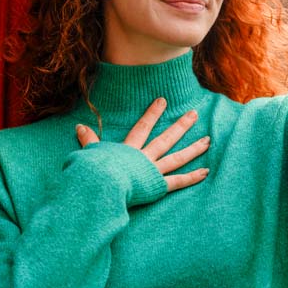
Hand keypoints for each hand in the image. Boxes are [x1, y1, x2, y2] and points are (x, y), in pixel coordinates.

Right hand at [75, 98, 209, 191]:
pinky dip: (192, 177)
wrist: (102, 186)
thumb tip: (79, 127)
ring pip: (177, 158)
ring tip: (208, 140)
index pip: (143, 127)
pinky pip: (178, 182)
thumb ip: (89, 141)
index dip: (153, 113)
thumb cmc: (94, 171)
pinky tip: (206, 171)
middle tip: (195, 114)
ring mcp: (153, 171)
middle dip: (181, 125)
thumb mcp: (90, 154)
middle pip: (166, 138)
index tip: (163, 101)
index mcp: (129, 149)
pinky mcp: (158, 187)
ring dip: (193, 149)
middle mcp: (144, 157)